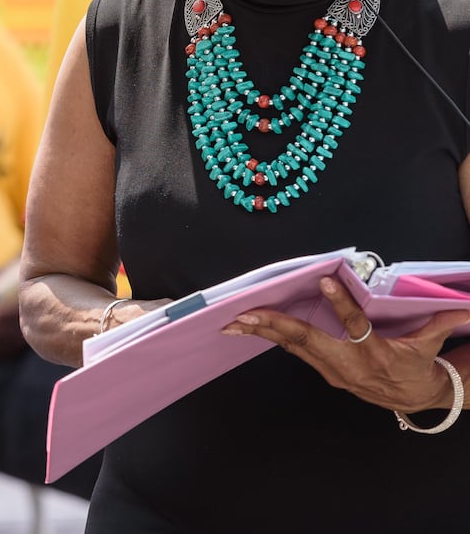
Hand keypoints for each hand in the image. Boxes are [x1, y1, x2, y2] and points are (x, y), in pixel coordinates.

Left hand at [221, 274, 469, 412]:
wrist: (413, 399)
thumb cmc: (417, 366)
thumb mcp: (430, 346)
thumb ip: (441, 322)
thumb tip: (464, 304)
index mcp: (374, 354)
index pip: (357, 327)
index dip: (344, 306)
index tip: (328, 282)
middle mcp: (347, 363)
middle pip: (308, 341)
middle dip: (274, 326)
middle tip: (245, 314)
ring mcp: (331, 369)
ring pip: (293, 346)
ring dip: (262, 332)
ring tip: (233, 321)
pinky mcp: (322, 369)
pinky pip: (294, 349)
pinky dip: (271, 336)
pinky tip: (250, 326)